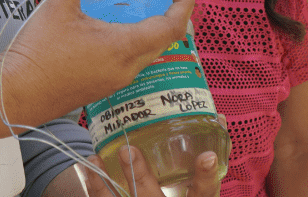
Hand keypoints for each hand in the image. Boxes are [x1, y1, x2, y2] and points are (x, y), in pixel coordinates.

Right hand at [0, 0, 195, 127]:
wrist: (16, 93)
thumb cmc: (38, 49)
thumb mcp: (58, 4)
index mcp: (124, 47)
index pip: (171, 26)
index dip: (184, 1)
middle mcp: (128, 68)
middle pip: (166, 41)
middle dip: (174, 13)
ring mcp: (117, 81)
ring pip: (150, 53)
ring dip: (156, 28)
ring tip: (143, 4)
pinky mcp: (104, 86)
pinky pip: (133, 61)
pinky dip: (138, 41)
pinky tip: (117, 26)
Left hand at [82, 147, 220, 196]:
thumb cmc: (184, 195)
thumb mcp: (199, 186)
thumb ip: (206, 160)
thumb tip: (217, 118)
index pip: (204, 194)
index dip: (206, 177)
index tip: (207, 156)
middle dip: (140, 176)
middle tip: (128, 151)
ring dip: (105, 183)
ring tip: (95, 158)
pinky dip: (96, 187)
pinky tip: (90, 168)